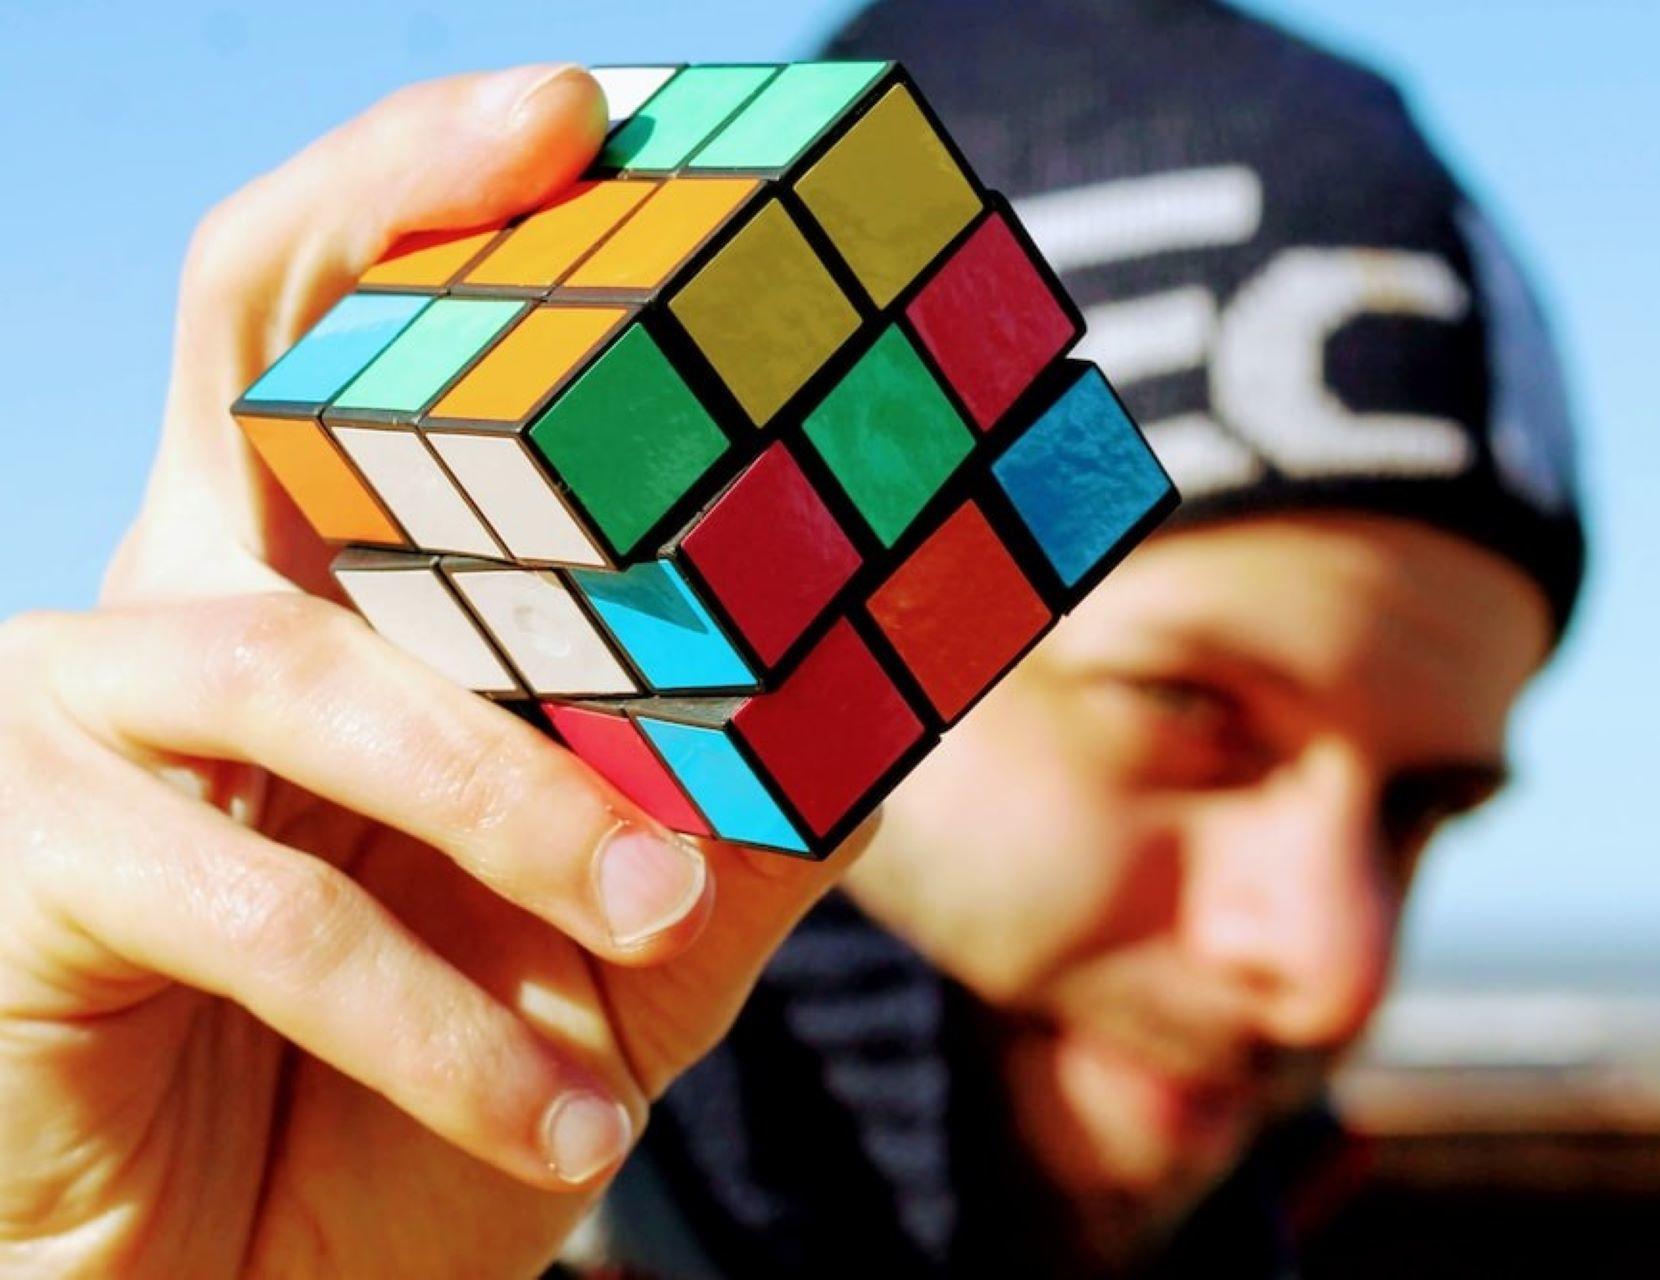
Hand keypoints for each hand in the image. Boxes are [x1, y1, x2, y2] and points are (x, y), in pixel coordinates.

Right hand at [0, 66, 852, 1278]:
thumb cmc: (443, 1089)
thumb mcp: (636, 934)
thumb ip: (755, 794)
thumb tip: (928, 663)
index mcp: (350, 594)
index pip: (369, 335)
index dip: (442, 193)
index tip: (590, 107)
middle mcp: (198, 598)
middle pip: (265, 342)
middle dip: (404, 220)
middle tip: (568, 133)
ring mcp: (86, 710)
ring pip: (315, 665)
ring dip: (518, 794)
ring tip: (655, 911)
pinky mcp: (27, 867)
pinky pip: (264, 902)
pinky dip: (439, 1019)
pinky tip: (562, 1129)